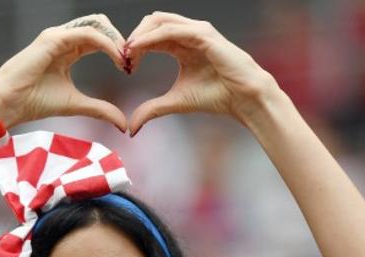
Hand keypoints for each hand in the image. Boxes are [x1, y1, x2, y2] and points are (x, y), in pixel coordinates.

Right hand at [0, 15, 127, 131]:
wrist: (9, 103)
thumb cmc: (34, 102)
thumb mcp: (76, 105)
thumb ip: (100, 110)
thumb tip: (123, 125)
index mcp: (67, 51)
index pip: (99, 39)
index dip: (117, 50)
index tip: (129, 69)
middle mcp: (63, 39)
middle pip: (101, 26)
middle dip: (120, 40)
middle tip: (131, 62)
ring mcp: (58, 36)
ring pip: (96, 25)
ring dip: (116, 40)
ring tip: (125, 60)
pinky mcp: (54, 38)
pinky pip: (88, 34)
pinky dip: (106, 44)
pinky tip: (117, 59)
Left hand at [125, 12, 276, 134]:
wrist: (243, 98)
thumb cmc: (216, 97)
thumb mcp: (176, 102)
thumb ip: (152, 109)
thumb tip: (131, 128)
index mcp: (181, 44)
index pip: (151, 35)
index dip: (134, 47)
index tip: (123, 66)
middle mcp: (188, 33)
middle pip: (152, 22)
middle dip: (133, 36)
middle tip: (121, 57)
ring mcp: (197, 31)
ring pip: (159, 20)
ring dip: (139, 35)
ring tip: (126, 52)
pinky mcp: (204, 34)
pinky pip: (171, 29)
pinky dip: (152, 37)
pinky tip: (138, 49)